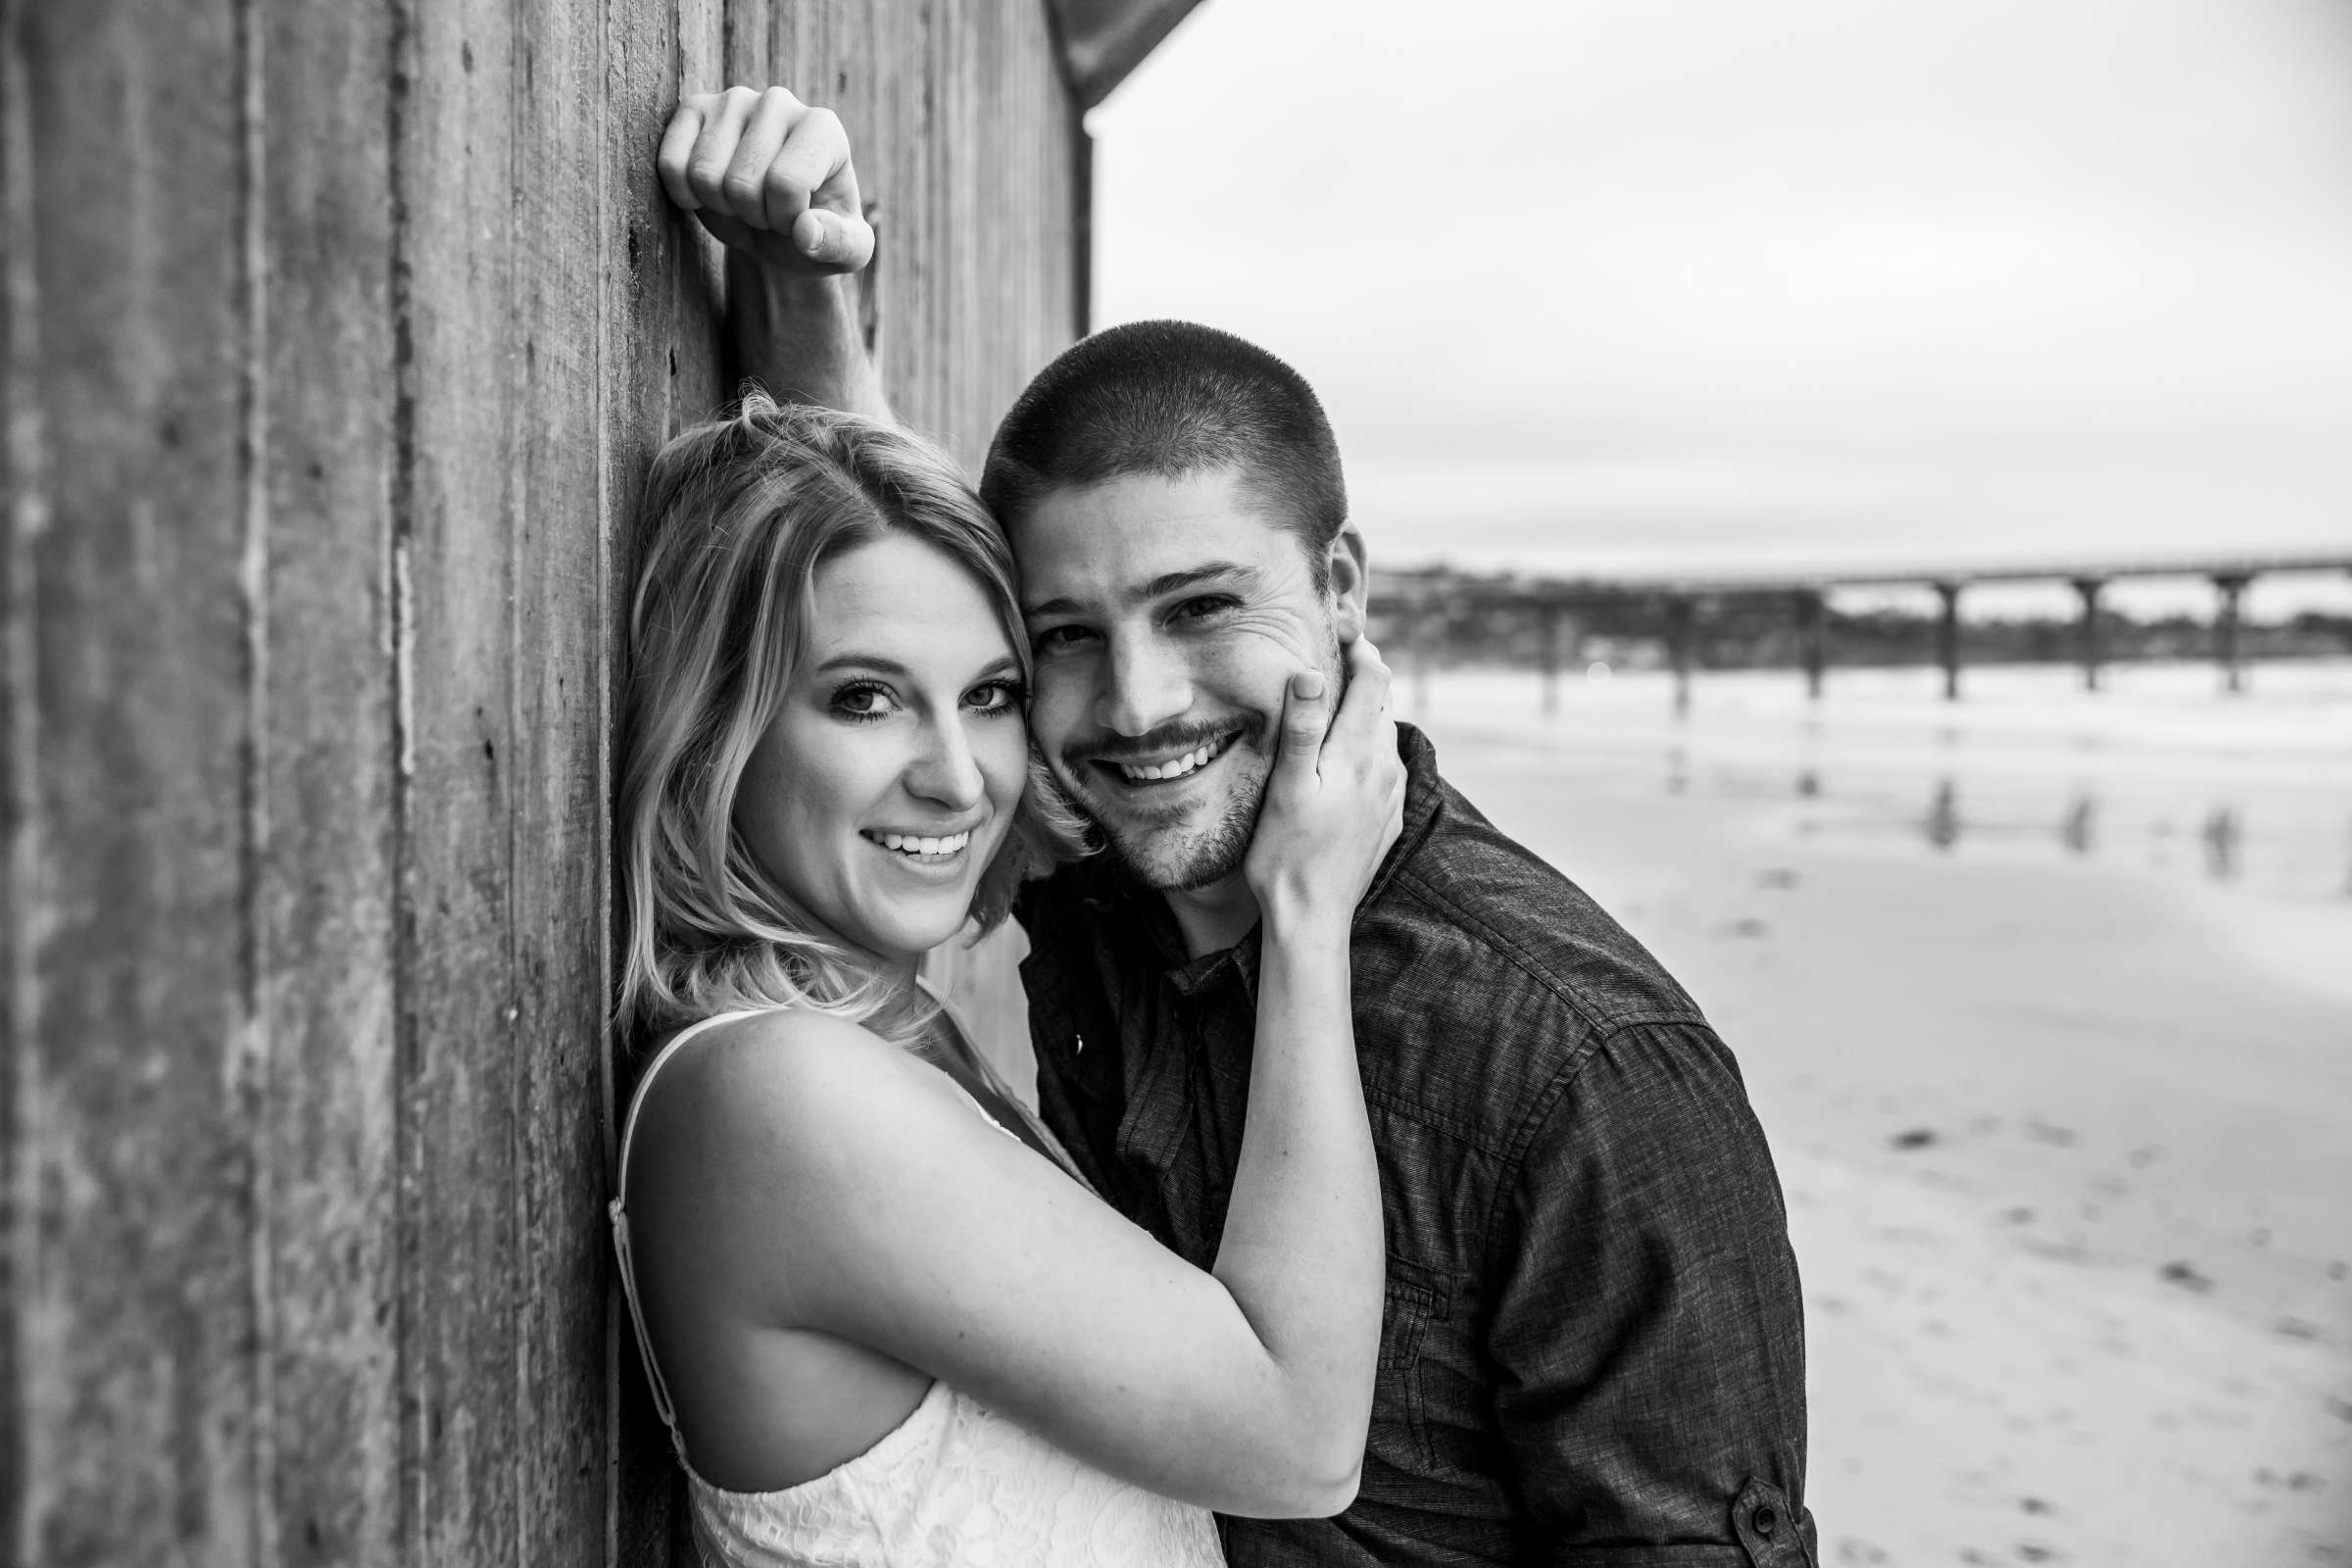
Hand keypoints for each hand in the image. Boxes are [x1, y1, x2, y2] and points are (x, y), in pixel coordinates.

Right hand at [657, 86, 874, 273]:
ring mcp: (733, 100)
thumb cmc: (816, 231)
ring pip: (704, 174)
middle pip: (741, 182)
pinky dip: (684, 194)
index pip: (787, 182)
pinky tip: (707, 193)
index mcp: (824, 128)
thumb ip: (840, 244)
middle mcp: (780, 102)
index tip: (798, 220)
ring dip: (720, 207)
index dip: (785, 220)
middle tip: (767, 214)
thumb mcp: (847, 251)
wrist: (778, 227)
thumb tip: (805, 232)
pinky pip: (670, 163)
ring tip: (743, 202)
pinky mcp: (693, 108)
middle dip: (752, 216)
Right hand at [1244, 640, 1405, 934]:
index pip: (1373, 680)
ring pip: (1385, 734)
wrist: (1313, 918)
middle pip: (1383, 702)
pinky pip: (1387, 766)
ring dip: (1366, 712)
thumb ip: (1301, 727)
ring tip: (1336, 702)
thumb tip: (1312, 671)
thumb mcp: (1285, 787)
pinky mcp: (1389, 817)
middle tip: (1336, 655)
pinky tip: (1345, 756)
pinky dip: (1369, 747)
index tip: (1342, 629)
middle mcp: (1385, 768)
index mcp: (1358, 753)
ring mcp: (1392, 795)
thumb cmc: (1286, 854)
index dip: (1360, 648)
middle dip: (1364, 675)